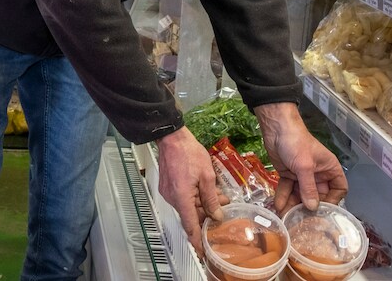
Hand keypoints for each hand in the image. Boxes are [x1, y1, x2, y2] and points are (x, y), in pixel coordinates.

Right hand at [155, 127, 226, 256]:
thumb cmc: (189, 153)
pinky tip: (206, 190)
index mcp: (182, 197)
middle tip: (223, 209)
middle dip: (207, 214)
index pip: (190, 226)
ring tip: (218, 196)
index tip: (202, 253)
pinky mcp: (167, 186)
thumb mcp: (207, 176)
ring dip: (202, 204)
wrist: (172, 138)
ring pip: (188, 206)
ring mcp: (168, 192)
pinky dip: (194, 197)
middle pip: (191, 215)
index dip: (197, 241)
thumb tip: (217, 215)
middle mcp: (172, 198)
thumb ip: (211, 198)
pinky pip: (183, 198)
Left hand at [255, 102, 347, 214]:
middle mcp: (318, 174)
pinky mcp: (289, 175)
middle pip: (318, 196)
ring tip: (287, 218)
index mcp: (329, 169)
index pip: (339, 189)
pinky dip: (283, 197)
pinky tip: (278, 206)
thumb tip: (313, 208)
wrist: (275, 129)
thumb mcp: (304, 166)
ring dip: (294, 205)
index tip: (324, 212)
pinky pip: (288, 190)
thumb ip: (309, 187)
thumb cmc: (296, 142)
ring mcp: (302, 176)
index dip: (333, 201)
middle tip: (303, 221)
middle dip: (309, 208)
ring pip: (301, 195)